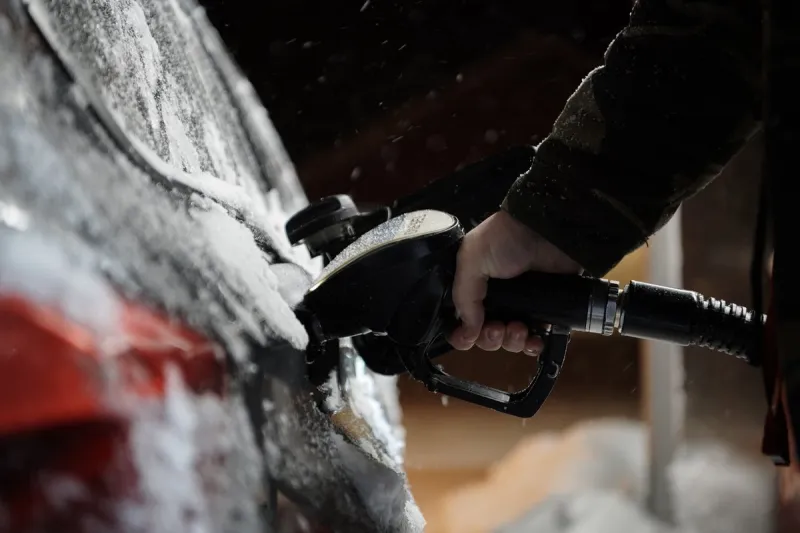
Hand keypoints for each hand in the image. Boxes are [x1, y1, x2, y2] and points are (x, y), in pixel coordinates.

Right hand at [448, 210, 581, 354]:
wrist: (548, 231)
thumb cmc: (505, 240)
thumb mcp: (472, 259)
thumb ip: (463, 297)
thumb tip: (467, 332)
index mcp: (474, 287)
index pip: (461, 320)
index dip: (462, 334)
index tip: (468, 337)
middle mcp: (495, 300)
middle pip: (485, 336)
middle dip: (490, 338)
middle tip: (497, 328)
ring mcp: (522, 306)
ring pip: (510, 341)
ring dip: (511, 342)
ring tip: (519, 328)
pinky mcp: (546, 312)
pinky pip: (536, 340)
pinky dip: (533, 346)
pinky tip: (534, 341)